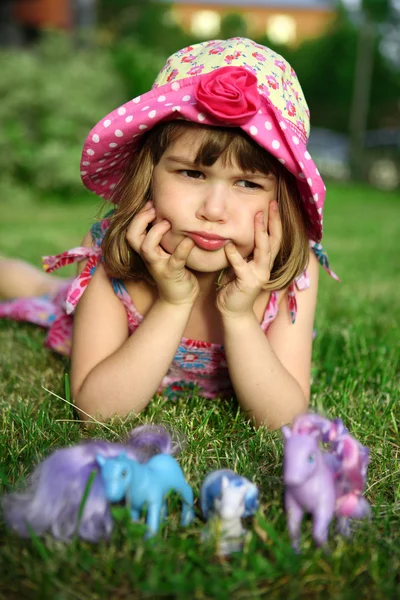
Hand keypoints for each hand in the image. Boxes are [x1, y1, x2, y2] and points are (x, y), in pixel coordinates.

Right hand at [126, 202, 199, 305]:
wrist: (179, 298)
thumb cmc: (175, 270)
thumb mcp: (167, 250)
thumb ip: (165, 236)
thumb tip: (171, 213)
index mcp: (147, 250)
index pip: (132, 230)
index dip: (139, 215)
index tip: (151, 203)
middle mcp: (149, 257)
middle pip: (131, 236)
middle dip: (140, 220)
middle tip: (154, 208)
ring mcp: (159, 266)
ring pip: (146, 248)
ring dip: (155, 232)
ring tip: (168, 223)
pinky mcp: (172, 273)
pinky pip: (175, 260)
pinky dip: (182, 248)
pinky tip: (190, 240)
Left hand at [216, 203, 281, 317]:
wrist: (232, 311)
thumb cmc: (233, 287)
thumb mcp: (238, 265)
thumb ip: (240, 252)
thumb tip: (233, 235)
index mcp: (264, 262)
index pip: (273, 238)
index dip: (274, 222)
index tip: (272, 204)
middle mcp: (265, 267)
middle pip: (274, 241)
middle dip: (274, 221)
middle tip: (272, 204)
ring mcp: (259, 275)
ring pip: (264, 251)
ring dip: (261, 233)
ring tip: (258, 216)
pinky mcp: (248, 283)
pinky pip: (240, 267)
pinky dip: (235, 256)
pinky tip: (229, 245)